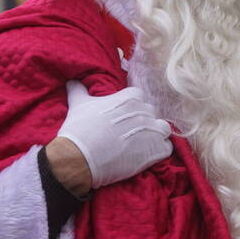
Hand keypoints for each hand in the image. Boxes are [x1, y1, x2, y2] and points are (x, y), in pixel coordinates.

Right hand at [55, 81, 172, 189]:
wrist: (81, 156)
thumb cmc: (80, 128)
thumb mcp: (78, 104)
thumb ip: (78, 90)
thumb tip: (72, 81)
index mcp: (130, 97)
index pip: (139, 97)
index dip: (132, 107)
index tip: (123, 117)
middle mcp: (145, 111)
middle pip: (151, 113)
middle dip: (143, 121)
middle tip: (129, 133)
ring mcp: (153, 131)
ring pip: (163, 129)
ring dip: (156, 135)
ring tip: (142, 144)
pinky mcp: (156, 151)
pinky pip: (167, 148)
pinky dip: (159, 152)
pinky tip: (146, 156)